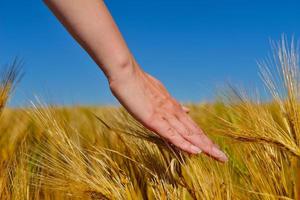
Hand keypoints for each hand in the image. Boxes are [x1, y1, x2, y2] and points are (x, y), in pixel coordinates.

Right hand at [109, 65, 227, 161]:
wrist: (126, 73)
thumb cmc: (138, 83)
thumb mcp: (159, 94)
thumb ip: (173, 104)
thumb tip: (186, 109)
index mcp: (174, 107)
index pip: (192, 126)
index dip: (203, 138)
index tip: (214, 148)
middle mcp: (174, 112)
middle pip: (195, 132)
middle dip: (210, 146)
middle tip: (224, 158)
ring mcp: (165, 115)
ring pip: (188, 134)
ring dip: (204, 147)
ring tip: (218, 157)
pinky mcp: (154, 120)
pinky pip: (171, 134)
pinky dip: (184, 144)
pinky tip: (196, 152)